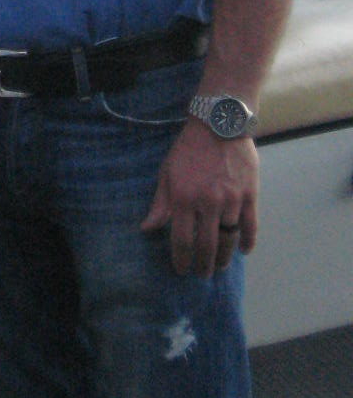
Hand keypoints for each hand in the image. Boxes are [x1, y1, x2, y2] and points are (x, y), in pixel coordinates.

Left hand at [140, 120, 258, 276]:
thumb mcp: (167, 173)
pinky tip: (243, 251)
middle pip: (207, 246)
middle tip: (201, 274)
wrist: (218, 124)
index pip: (182, 240)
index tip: (181, 269)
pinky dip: (247, 242)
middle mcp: (208, 203)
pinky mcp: (250, 195)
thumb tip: (147, 229)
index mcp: (183, 198)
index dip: (182, 259)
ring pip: (229, 239)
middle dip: (203, 265)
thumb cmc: (188, 150)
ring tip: (219, 265)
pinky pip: (251, 226)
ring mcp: (232, 200)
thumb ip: (160, 204)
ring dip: (224, 257)